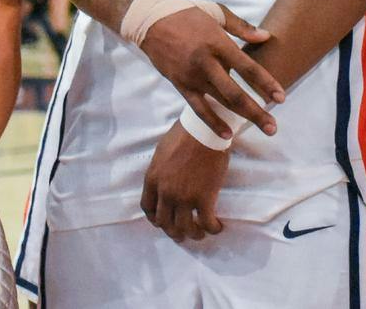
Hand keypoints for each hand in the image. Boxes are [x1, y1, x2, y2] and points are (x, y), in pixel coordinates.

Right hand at [139, 3, 285, 138]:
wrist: (150, 22)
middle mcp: (206, 62)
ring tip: (261, 129)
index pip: (247, 67)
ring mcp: (192, 76)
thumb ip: (242, 26)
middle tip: (273, 127)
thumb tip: (266, 37)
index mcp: (218, 42)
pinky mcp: (180, 85)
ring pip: (220, 103)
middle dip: (256, 111)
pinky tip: (227, 134)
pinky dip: (212, 122)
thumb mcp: (216, 12)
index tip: (281, 98)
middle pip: (235, 93)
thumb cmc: (187, 13)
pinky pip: (198, 108)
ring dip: (241, 118)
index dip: (265, 83)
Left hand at [141, 122, 231, 242]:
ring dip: (193, 234)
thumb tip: (164, 179)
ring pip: (185, 228)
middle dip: (173, 231)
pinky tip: (217, 227)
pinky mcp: (204, 198)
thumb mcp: (162, 152)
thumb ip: (160, 170)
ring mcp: (184, 198)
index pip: (148, 208)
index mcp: (152, 180)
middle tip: (181, 234)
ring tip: (200, 234)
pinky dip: (212, 228)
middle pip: (165, 222)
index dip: (155, 218)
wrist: (204, 130)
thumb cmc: (184, 134)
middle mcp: (165, 193)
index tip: (162, 221)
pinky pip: (207, 222)